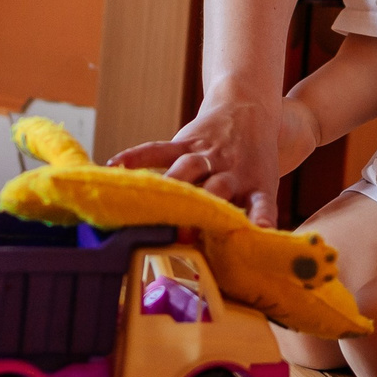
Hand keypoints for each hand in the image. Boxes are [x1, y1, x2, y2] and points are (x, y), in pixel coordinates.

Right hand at [107, 98, 293, 226]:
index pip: (261, 206)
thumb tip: (237, 266)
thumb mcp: (261, 187)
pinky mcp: (186, 142)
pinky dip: (137, 157)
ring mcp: (207, 155)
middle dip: (202, 210)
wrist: (246, 109)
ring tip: (148, 207)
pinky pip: (160, 149)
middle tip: (184, 235)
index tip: (258, 230)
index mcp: (256, 187)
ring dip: (171, 186)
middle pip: (218, 189)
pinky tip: (115, 166)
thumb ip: (248, 217)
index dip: (260, 219)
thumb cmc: (252, 164)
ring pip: (188, 168)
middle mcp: (232, 171)